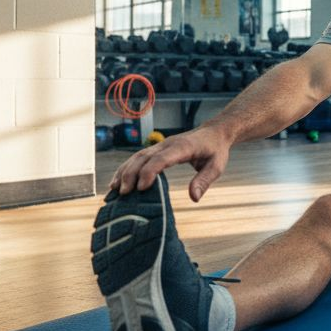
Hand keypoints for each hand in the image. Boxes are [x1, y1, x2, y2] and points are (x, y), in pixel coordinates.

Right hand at [110, 127, 230, 201]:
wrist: (214, 133)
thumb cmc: (215, 150)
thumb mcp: (216, 166)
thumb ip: (204, 180)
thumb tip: (194, 198)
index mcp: (182, 147)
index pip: (162, 158)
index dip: (150, 172)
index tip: (141, 188)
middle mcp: (168, 144)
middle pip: (144, 157)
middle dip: (131, 174)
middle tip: (123, 193)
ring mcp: (160, 145)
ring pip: (137, 156)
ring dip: (125, 171)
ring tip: (114, 189)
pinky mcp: (157, 149)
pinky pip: (139, 157)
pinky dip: (127, 168)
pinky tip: (118, 181)